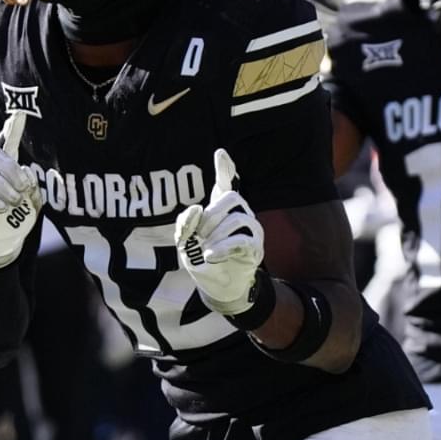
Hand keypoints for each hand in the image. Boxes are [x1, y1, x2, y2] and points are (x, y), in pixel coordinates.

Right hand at [0, 112, 40, 269]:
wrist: (1, 246)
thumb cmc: (16, 222)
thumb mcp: (31, 203)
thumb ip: (31, 186)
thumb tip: (27, 171)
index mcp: (4, 169)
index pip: (6, 144)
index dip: (12, 129)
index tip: (19, 114)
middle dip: (11, 169)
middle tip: (23, 188)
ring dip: (3, 187)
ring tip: (14, 203)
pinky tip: (2, 208)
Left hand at [175, 149, 264, 315]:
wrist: (215, 286)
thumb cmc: (201, 258)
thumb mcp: (184, 241)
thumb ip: (185, 223)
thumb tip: (196, 208)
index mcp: (221, 209)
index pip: (225, 183)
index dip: (224, 168)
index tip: (220, 153)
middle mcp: (240, 213)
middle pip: (231, 197)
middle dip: (211, 214)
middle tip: (199, 234)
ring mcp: (251, 229)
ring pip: (237, 219)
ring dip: (216, 235)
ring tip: (205, 249)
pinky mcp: (256, 248)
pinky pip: (242, 240)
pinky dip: (224, 247)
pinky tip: (211, 256)